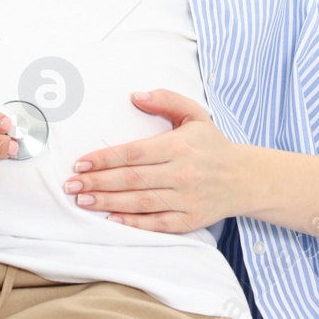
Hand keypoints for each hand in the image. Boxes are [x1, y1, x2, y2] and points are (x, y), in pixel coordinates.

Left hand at [64, 89, 246, 232]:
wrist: (246, 178)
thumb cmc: (212, 145)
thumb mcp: (194, 114)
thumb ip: (165, 99)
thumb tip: (135, 95)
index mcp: (179, 146)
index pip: (134, 153)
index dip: (105, 158)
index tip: (81, 162)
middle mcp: (182, 173)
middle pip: (132, 179)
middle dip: (98, 182)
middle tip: (71, 184)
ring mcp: (186, 199)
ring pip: (141, 202)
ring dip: (109, 202)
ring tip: (83, 200)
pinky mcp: (191, 219)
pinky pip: (158, 223)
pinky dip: (135, 224)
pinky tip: (112, 220)